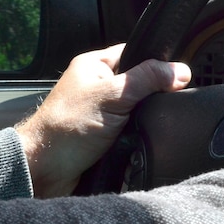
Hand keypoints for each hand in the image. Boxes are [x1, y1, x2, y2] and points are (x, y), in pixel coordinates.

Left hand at [15, 44, 190, 197]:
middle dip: (152, 97)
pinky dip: (137, 137)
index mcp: (94, 66)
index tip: (176, 77)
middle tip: (159, 106)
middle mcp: (97, 86)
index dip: (156, 63)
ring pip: (138, 110)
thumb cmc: (65, 127)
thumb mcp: (112, 96)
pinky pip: (132, 131)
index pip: (136, 53)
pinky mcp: (104, 135)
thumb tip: (179, 71)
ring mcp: (101, 112)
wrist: (44, 169)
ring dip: (144, 121)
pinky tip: (139, 141)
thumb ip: (146, 79)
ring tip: (144, 127)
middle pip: (140, 84)